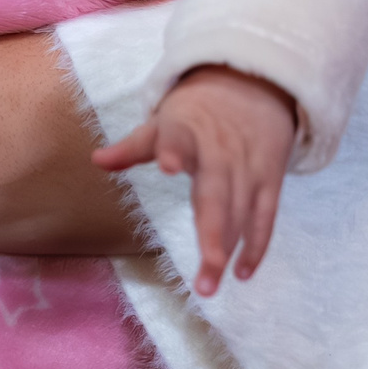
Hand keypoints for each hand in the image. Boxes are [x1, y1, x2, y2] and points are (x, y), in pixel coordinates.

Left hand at [92, 65, 295, 294]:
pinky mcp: (270, 182)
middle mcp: (222, 153)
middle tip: (206, 268)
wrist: (257, 84)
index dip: (173, 151)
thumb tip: (96, 160)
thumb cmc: (199, 111)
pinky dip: (256, 247)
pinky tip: (241, 275)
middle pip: (217, 195)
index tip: (168, 166)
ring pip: (241, 214)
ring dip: (228, 250)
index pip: (178, 139)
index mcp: (189, 131)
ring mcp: (250, 170)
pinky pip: (265, 219)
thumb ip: (134, 147)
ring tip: (209, 285)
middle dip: (213, 233)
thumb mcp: (165, 120)